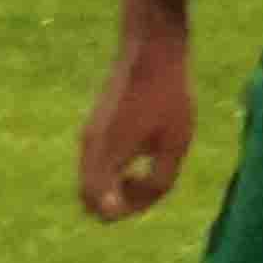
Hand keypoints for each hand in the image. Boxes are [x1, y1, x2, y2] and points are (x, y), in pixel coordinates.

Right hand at [75, 33, 192, 221]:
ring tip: (148, 168)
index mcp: (106, 155)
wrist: (152, 51)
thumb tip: (130, 204)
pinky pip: (94, 164)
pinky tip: (140, 152)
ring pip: (90, 181)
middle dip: (117, 204)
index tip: (151, 188)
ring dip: (114, 187)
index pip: (101, 207)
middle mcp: (89, 147)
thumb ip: (156, 182)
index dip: (127, 210)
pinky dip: (111, 172)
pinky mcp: (94, 126)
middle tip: (149, 185)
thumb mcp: (174, 146)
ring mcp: (89, 135)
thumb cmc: (168, 98)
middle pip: (88, 198)